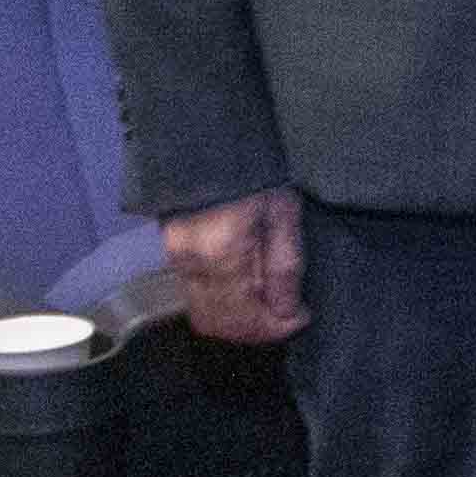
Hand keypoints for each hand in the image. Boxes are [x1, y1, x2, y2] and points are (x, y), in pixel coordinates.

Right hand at [160, 185, 304, 343]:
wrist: (211, 146)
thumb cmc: (255, 175)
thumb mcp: (283, 213)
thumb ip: (284, 265)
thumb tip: (287, 311)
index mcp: (222, 252)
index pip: (248, 315)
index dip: (279, 326)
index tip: (302, 316)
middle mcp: (193, 264)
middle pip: (224, 324)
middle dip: (260, 330)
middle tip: (288, 317)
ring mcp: (177, 261)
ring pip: (206, 318)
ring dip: (240, 326)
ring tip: (270, 310)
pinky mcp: (173, 257)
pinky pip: (196, 301)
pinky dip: (223, 310)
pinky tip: (247, 297)